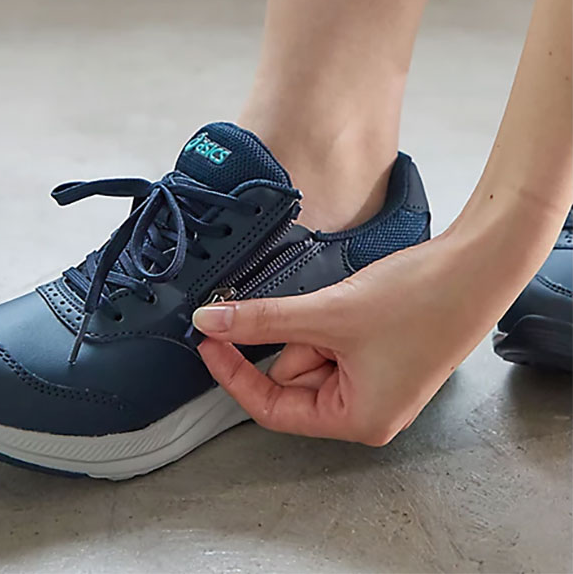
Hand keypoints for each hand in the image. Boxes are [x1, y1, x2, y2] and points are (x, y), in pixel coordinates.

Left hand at [194, 229, 518, 445]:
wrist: (476, 266)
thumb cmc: (422, 302)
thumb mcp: (328, 314)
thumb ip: (263, 321)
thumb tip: (212, 322)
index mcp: (358, 420)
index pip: (272, 409)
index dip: (234, 374)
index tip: (210, 341)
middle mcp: (366, 408)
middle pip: (293, 376)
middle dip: (296, 335)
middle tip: (319, 310)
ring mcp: (373, 380)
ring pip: (310, 352)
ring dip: (315, 323)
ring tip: (350, 304)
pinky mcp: (377, 353)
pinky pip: (330, 338)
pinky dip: (328, 318)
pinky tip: (357, 301)